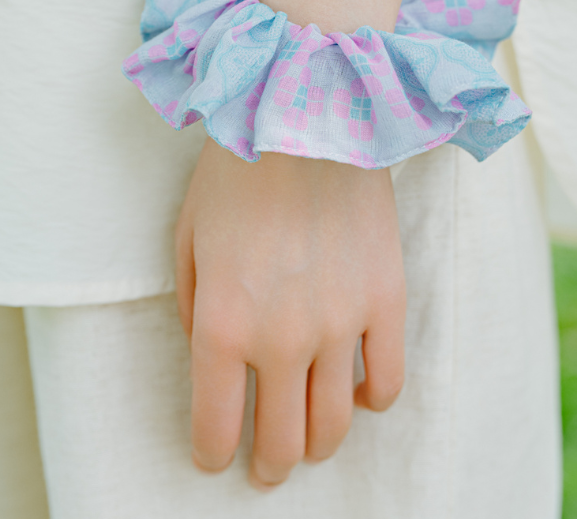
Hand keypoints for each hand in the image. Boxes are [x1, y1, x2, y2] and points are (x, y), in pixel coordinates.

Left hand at [176, 137, 405, 489]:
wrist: (308, 111)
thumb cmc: (237, 167)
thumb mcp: (187, 234)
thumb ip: (191, 304)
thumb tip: (208, 352)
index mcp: (221, 322)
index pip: (215, 427)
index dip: (212, 454)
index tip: (215, 457)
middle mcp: (281, 338)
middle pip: (280, 441)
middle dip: (267, 464)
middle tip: (264, 465)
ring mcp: (340, 324)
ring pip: (335, 426)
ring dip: (318, 446)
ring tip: (309, 441)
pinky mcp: (386, 301)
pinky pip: (389, 382)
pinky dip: (372, 401)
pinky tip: (356, 389)